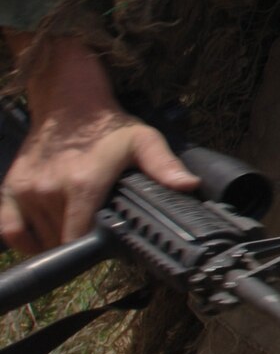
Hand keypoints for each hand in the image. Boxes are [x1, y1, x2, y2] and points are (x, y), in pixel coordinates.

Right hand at [1, 34, 197, 253]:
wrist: (70, 103)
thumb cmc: (109, 126)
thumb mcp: (144, 142)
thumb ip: (165, 166)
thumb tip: (189, 186)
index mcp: (83, 184)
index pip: (80, 240)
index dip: (94, 249)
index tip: (107, 246)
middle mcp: (50, 190)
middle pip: (61, 242)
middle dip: (79, 244)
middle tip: (96, 236)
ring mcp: (27, 191)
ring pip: (39, 239)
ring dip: (55, 241)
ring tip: (76, 229)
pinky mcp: (10, 189)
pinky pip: (10, 230)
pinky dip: (24, 240)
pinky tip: (42, 237)